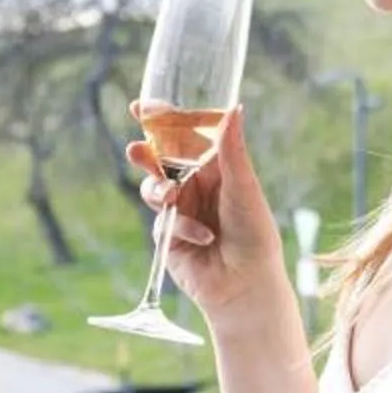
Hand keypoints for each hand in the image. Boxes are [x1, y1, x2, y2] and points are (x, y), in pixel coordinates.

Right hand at [126, 102, 286, 333]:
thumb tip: (234, 107)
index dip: (163, 121)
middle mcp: (196, 187)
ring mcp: (180, 212)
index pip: (185, 137)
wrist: (246, 285)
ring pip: (153, 189)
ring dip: (157, 190)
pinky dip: (181, 227)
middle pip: (160, 161)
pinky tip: (203, 238)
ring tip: (170, 197)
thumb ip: (231, 150)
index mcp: (216, 169)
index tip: (143, 107)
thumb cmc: (255, 235)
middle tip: (136, 148)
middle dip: (145, 153)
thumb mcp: (243, 187)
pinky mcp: (168, 237)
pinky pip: (162, 222)